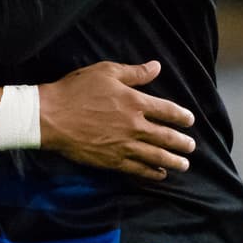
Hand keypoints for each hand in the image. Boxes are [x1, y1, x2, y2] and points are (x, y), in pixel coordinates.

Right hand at [39, 61, 194, 179]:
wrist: (50, 117)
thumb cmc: (76, 90)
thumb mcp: (105, 72)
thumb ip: (134, 72)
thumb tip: (156, 67)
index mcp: (135, 102)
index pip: (167, 111)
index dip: (182, 116)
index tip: (189, 120)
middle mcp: (134, 126)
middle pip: (166, 137)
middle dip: (183, 143)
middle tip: (191, 147)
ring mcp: (124, 146)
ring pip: (156, 156)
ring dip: (174, 161)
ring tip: (185, 165)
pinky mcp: (112, 161)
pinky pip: (138, 170)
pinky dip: (152, 173)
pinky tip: (160, 174)